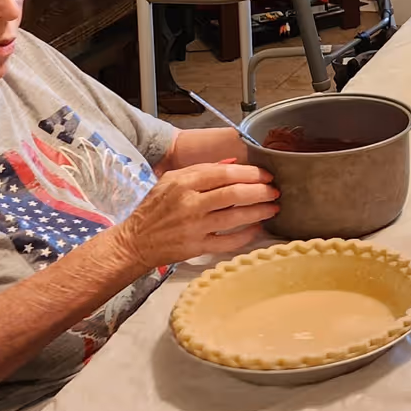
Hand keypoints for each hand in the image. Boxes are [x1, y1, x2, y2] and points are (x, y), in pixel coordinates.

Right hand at [109, 161, 279, 268]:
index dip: (250, 173)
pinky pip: (228, 242)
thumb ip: (201, 170)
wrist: (135, 241)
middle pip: (234, 194)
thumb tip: (233, 164)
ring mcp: (195, 227)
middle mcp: (190, 204)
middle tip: (274, 190)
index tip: (265, 174)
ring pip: (235, 217)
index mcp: (184, 183)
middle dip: (260, 191)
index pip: (225, 173)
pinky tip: (257, 229)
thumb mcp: (172, 180)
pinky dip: (246, 235)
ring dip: (259, 211)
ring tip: (273, 207)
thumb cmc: (155, 208)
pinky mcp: (197, 247)